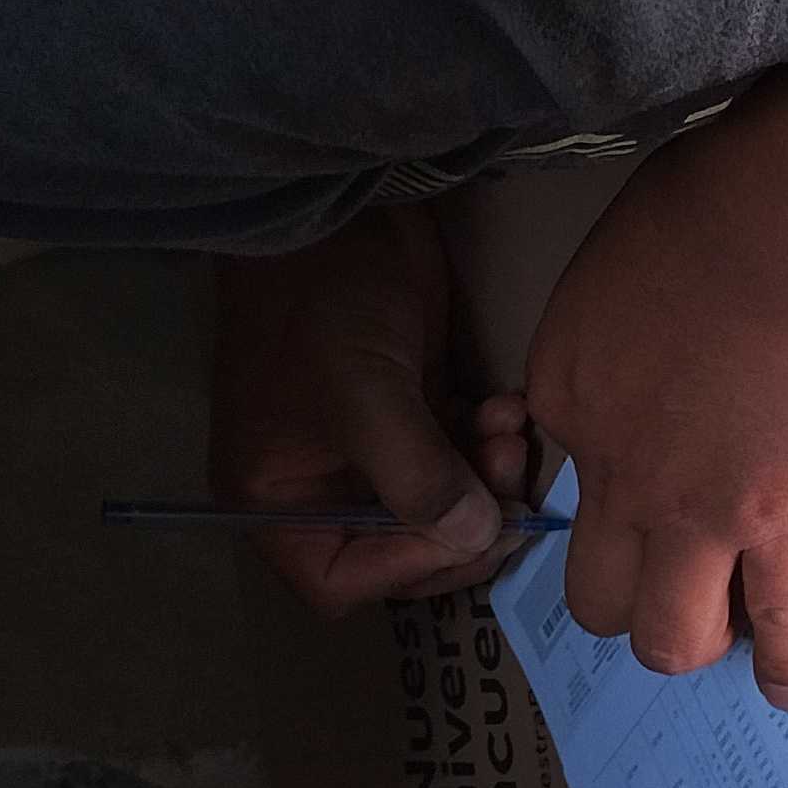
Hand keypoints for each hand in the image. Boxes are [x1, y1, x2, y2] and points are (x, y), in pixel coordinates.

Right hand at [210, 204, 535, 613]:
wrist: (337, 206)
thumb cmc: (322, 303)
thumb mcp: (363, 395)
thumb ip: (418, 478)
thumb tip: (478, 538)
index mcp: (278, 501)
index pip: (341, 581)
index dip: (408, 570)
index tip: (466, 532)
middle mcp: (321, 486)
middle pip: (405, 550)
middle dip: (464, 522)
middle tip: (509, 481)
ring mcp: (370, 449)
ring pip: (444, 502)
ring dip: (487, 478)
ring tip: (509, 431)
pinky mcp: (410, 408)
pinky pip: (458, 453)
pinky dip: (487, 440)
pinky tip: (506, 405)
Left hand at [525, 127, 787, 706]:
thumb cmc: (709, 209)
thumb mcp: (613, 262)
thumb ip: (613, 323)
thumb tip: (643, 330)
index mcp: (568, 401)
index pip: (557, 482)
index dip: (598, 485)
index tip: (632, 478)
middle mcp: (620, 480)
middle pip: (592, 593)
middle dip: (621, 601)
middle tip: (659, 586)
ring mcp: (702, 518)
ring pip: (669, 638)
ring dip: (689, 642)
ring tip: (718, 634)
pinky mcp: (785, 530)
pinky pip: (783, 625)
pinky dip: (787, 665)